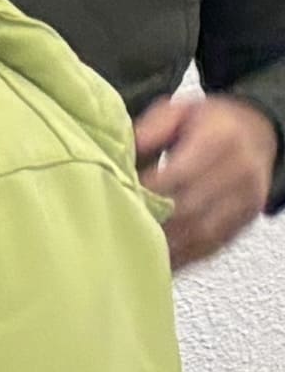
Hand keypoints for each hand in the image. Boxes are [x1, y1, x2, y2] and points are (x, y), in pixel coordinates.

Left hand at [132, 86, 273, 269]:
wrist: (256, 133)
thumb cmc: (209, 124)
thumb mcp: (180, 112)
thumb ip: (153, 127)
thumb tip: (126, 148)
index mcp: (221, 139)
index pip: (178, 173)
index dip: (144, 191)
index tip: (114, 198)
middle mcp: (240, 171)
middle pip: (188, 208)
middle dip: (149, 220)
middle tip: (115, 228)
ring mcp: (246, 199)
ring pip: (200, 232)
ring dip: (164, 245)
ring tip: (129, 249)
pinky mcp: (244, 220)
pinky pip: (212, 245)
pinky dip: (182, 256)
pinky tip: (155, 259)